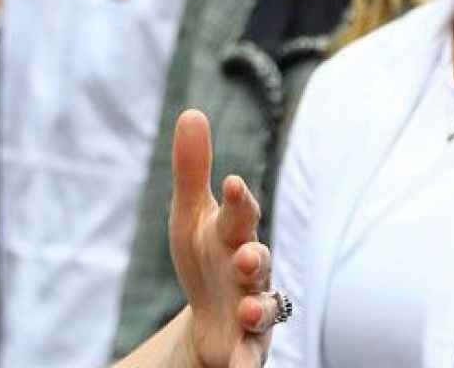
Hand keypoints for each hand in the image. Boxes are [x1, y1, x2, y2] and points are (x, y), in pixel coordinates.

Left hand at [169, 109, 277, 367]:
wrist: (211, 319)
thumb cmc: (206, 258)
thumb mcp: (191, 216)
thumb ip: (193, 169)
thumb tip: (191, 112)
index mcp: (234, 235)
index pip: (242, 215)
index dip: (241, 202)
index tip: (235, 186)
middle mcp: (250, 271)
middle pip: (257, 261)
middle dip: (254, 257)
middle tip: (245, 256)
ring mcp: (252, 309)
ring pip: (263, 308)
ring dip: (256, 308)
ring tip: (244, 310)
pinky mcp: (246, 346)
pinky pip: (248, 355)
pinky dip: (243, 361)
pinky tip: (235, 366)